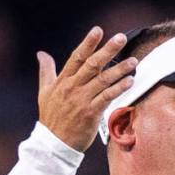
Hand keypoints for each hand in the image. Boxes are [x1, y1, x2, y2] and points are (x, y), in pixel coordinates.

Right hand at [36, 27, 137, 151]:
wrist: (53, 144)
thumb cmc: (51, 117)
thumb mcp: (44, 92)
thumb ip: (46, 71)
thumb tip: (41, 53)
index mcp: (63, 81)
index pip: (77, 57)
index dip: (88, 43)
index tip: (98, 30)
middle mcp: (73, 87)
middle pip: (92, 64)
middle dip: (108, 50)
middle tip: (121, 38)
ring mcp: (82, 100)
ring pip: (103, 80)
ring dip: (119, 69)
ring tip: (133, 61)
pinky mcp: (91, 113)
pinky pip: (107, 98)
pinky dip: (119, 89)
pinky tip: (130, 81)